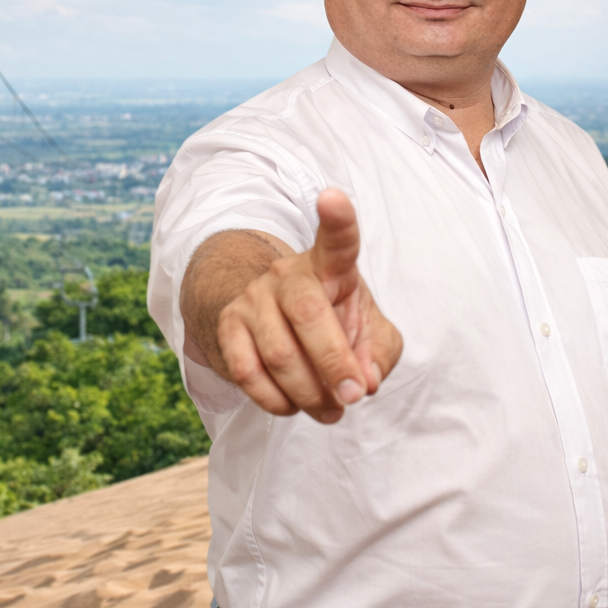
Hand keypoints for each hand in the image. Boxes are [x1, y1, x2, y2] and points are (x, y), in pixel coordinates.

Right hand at [213, 189, 402, 423]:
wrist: (274, 319)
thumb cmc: (333, 322)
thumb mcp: (369, 332)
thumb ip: (380, 354)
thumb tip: (366, 380)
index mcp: (331, 266)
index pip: (337, 239)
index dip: (337, 219)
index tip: (332, 197)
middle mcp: (287, 273)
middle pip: (309, 314)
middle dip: (335, 364)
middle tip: (353, 397)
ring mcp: (253, 298)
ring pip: (279, 354)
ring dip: (310, 394)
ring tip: (330, 410)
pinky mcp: (228, 326)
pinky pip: (248, 373)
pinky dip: (276, 401)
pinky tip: (292, 405)